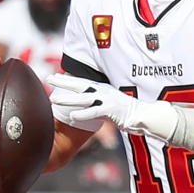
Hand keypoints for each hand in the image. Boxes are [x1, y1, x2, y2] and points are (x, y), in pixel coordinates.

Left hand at [46, 74, 177, 140]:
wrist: (145, 115)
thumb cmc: (127, 111)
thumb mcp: (111, 103)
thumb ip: (99, 102)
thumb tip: (88, 104)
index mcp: (102, 89)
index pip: (82, 82)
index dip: (67, 78)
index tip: (53, 76)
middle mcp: (103, 92)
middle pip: (80, 85)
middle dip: (63, 82)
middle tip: (48, 78)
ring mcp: (107, 100)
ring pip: (83, 99)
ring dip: (68, 99)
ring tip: (53, 99)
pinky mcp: (111, 111)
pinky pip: (94, 113)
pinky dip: (83, 114)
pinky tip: (72, 116)